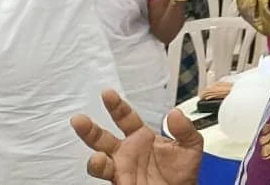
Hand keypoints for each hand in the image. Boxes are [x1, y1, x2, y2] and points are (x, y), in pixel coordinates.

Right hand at [69, 89, 202, 184]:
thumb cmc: (182, 170)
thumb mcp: (190, 146)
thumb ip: (184, 129)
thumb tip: (175, 114)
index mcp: (141, 137)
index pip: (125, 117)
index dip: (115, 106)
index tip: (107, 94)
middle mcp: (126, 151)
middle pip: (102, 138)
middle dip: (89, 129)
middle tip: (79, 120)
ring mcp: (122, 168)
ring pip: (99, 162)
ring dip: (95, 161)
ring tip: (98, 158)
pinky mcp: (122, 183)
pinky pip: (109, 177)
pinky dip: (105, 173)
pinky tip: (106, 168)